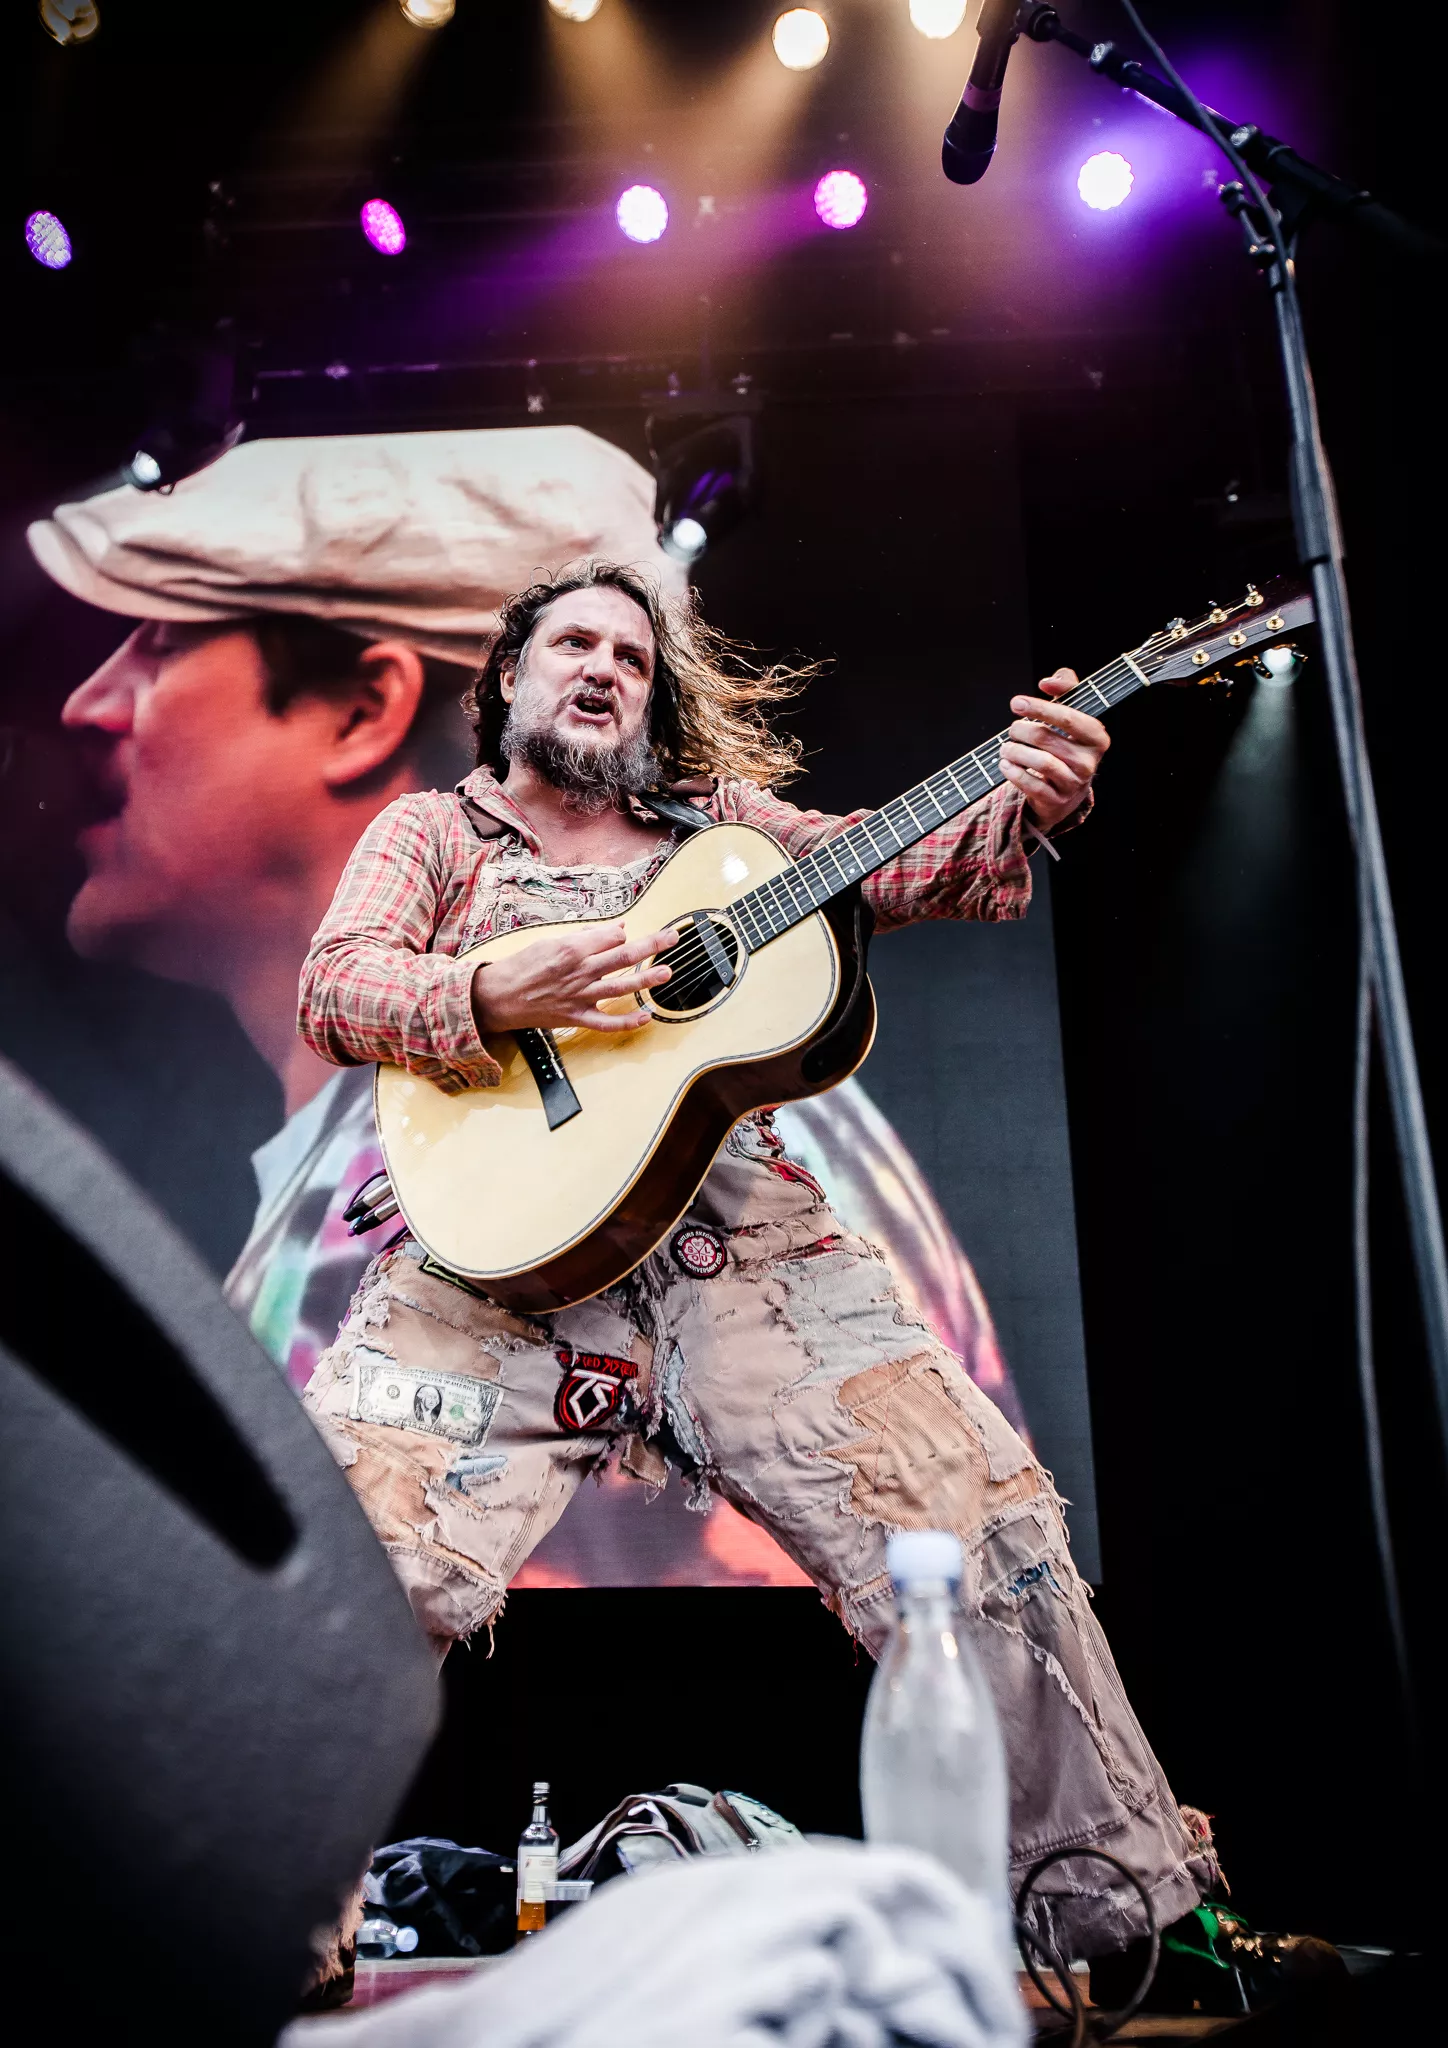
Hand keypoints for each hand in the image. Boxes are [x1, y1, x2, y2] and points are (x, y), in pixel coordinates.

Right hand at [470, 921, 678, 1036]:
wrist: (499, 996)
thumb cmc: (523, 966)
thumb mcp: (551, 942)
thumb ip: (587, 937)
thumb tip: (618, 930)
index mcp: (572, 949)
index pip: (612, 937)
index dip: (621, 934)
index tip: (622, 935)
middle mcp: (580, 972)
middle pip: (624, 956)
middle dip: (652, 944)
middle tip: (673, 936)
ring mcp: (580, 996)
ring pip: (621, 987)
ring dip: (647, 979)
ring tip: (667, 971)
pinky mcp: (577, 1017)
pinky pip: (607, 1023)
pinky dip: (627, 1022)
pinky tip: (646, 1017)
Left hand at [1000, 669, 1108, 832]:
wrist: (1068, 789)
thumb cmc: (1068, 742)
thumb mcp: (1073, 711)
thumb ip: (1065, 686)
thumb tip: (1047, 683)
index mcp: (1097, 737)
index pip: (1069, 717)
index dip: (1039, 708)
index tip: (1016, 703)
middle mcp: (1089, 761)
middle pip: (1046, 738)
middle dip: (1021, 730)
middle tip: (1012, 729)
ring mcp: (1074, 783)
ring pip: (1040, 762)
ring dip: (1015, 751)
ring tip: (1006, 747)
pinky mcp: (1057, 800)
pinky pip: (1032, 785)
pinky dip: (1013, 772)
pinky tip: (1005, 764)